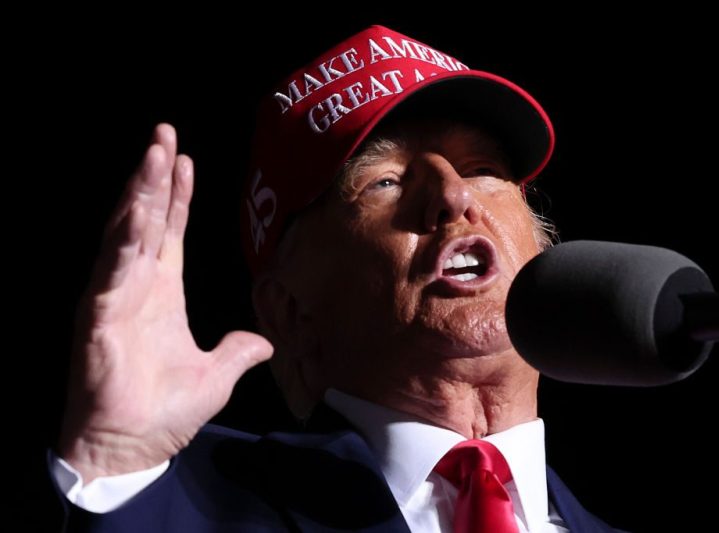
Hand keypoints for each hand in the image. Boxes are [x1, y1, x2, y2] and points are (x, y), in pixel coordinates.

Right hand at [59, 124, 272, 483]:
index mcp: (162, 294)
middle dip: (155, 177)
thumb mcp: (217, 375)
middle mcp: (136, 287)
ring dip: (140, 193)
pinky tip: (137, 211)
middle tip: (164, 135)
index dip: (177, 196)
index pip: (170, 232)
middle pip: (146, 220)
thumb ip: (238, 352)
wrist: (133, 449)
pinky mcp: (99, 318)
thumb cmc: (165, 412)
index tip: (185, 161)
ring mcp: (115, 298)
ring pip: (126, 233)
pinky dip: (124, 240)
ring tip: (153, 154)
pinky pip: (112, 271)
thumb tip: (264, 343)